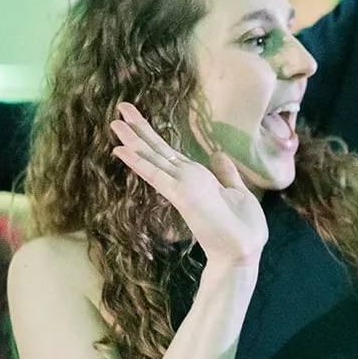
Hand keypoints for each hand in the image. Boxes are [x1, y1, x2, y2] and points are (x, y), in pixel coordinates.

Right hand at [110, 103, 267, 269]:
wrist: (243, 252)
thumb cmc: (242, 228)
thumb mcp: (238, 192)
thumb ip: (226, 174)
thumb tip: (217, 155)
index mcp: (197, 178)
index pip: (170, 153)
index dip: (154, 135)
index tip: (137, 119)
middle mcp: (185, 180)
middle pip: (157, 150)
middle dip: (139, 129)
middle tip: (121, 107)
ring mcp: (181, 187)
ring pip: (153, 159)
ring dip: (134, 141)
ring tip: (114, 122)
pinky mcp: (181, 196)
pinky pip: (156, 175)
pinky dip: (140, 162)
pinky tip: (122, 151)